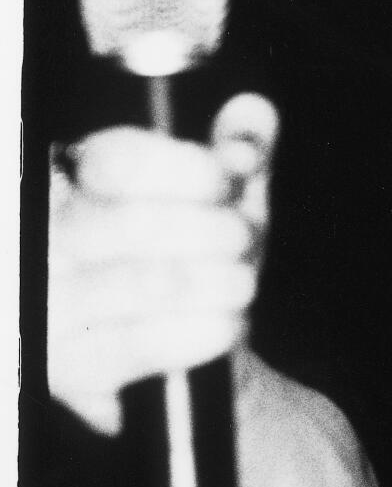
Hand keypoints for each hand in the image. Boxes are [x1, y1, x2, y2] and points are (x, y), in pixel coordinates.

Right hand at [47, 94, 278, 433]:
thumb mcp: (224, 203)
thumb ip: (238, 153)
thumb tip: (252, 116)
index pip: (115, 163)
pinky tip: (227, 323)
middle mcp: (44, 240)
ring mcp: (50, 307)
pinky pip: (144, 345)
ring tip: (242, 282)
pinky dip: (203, 331)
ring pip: (148, 284)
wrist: (186, 364)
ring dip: (219, 281)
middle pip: (134, 224)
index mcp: (70, 182)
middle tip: (242, 239)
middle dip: (210, 230)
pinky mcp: (69, 370)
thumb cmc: (197, 265)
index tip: (226, 179)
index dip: (181, 168)